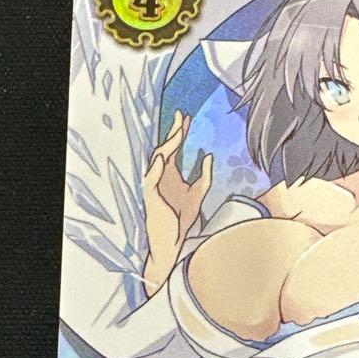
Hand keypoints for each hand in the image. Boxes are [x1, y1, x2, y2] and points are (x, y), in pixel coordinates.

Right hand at [142, 110, 212, 294]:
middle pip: (166, 149)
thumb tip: (208, 155)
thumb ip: (205, 176)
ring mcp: (154, 185)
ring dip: (167, 147)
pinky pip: (150, 179)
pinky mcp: (151, 197)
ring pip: (157, 160)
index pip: (174, 148)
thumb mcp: (199, 193)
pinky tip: (163, 158)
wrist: (173, 240)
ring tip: (177, 134)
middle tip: (180, 117)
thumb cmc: (182, 219)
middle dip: (173, 133)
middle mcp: (161, 176)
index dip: (180, 133)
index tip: (186, 118)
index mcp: (171, 174)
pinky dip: (155, 168)